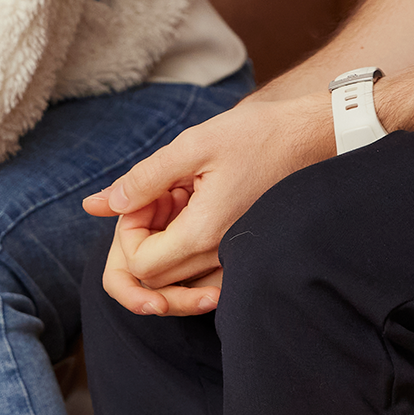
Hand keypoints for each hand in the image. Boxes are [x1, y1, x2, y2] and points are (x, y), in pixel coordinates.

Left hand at [83, 91, 334, 314]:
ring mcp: (235, 260)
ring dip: (163, 243)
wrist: (312, 137)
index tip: (143, 196)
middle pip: (153, 278)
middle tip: (160, 195)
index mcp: (205, 233)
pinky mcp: (244, 255)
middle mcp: (221, 257)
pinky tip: (193, 207)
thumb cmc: (257, 135)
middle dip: (142, 237)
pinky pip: (201, 274)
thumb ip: (143, 179)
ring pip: (176, 279)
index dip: (127, 232)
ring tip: (178, 197)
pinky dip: (184, 249)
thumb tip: (101, 205)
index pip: (139, 265)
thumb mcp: (192, 145)